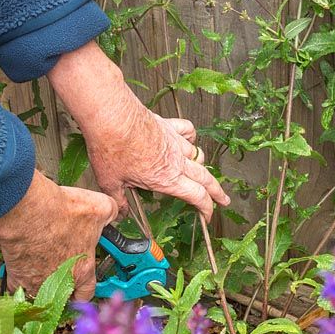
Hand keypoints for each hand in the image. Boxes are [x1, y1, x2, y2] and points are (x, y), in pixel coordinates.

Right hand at [0, 170, 116, 299]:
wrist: (27, 212)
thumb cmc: (61, 212)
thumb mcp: (99, 207)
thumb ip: (109, 213)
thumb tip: (112, 212)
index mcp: (83, 270)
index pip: (88, 293)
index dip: (85, 290)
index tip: (82, 285)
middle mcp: (62, 282)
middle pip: (64, 297)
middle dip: (63, 291)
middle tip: (60, 277)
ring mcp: (38, 283)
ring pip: (41, 296)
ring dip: (42, 288)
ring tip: (40, 274)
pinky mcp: (17, 277)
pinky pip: (18, 289)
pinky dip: (19, 282)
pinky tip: (20, 270)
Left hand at [48, 42, 230, 219]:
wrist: (111, 117)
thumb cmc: (111, 149)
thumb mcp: (111, 183)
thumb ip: (118, 201)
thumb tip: (120, 214)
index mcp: (166, 179)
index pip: (197, 197)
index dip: (206, 209)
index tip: (207, 216)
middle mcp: (176, 161)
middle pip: (206, 178)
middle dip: (218, 192)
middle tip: (224, 200)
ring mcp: (175, 142)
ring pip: (198, 156)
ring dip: (202, 167)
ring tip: (202, 173)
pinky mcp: (169, 125)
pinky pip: (188, 131)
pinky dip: (191, 138)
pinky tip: (188, 140)